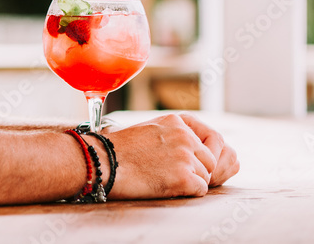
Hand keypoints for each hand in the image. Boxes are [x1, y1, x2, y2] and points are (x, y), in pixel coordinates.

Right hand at [102, 114, 228, 198]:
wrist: (104, 162)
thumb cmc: (120, 149)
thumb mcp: (150, 129)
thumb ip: (172, 133)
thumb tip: (189, 148)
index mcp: (177, 122)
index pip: (208, 139)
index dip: (200, 155)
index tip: (191, 162)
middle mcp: (185, 136)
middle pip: (209, 160)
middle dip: (197, 169)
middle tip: (174, 174)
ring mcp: (185, 156)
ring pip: (205, 175)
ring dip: (190, 181)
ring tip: (165, 179)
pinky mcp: (183, 177)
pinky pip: (200, 189)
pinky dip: (187, 192)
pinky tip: (168, 187)